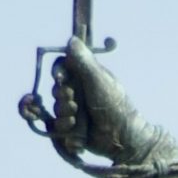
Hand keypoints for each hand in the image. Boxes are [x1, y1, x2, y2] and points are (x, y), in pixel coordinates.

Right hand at [48, 37, 156, 164]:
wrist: (122, 138)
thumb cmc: (115, 106)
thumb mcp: (99, 80)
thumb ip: (84, 61)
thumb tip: (72, 39)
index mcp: (86, 78)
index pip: (62, 68)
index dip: (58, 72)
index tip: (59, 77)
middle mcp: (79, 93)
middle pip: (56, 89)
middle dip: (63, 97)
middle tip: (75, 102)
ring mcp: (75, 112)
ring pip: (56, 109)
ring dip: (65, 114)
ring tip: (78, 118)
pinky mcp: (72, 129)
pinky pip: (56, 127)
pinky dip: (64, 128)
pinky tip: (75, 129)